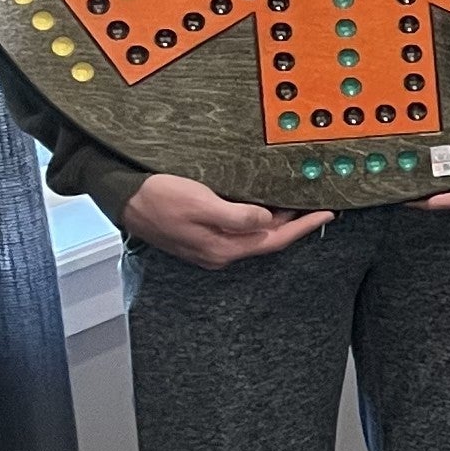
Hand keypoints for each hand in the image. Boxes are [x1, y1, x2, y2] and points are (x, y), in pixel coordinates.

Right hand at [115, 172, 331, 268]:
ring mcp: (209, 247)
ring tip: (295, 203)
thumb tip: (266, 220)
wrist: (122, 198)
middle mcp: (219, 253)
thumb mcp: (200, 202)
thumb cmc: (158, 197)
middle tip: (317, 205)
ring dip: (275, 221)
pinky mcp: (200, 237)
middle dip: (294, 223)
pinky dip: (256, 220)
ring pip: (253, 236)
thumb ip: (236, 216)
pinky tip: (262, 207)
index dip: (304, 226)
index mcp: (223, 247)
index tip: (327, 214)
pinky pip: (238, 231)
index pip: (275, 239)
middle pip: (267, 239)